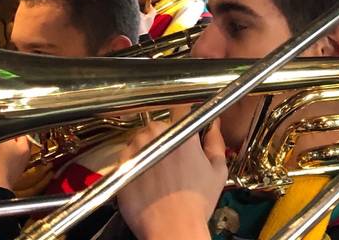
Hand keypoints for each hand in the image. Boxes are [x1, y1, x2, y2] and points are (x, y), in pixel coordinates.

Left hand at [117, 113, 226, 239]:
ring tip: (157, 170)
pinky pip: (126, 156)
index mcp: (182, 132)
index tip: (183, 130)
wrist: (172, 227)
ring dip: (147, 148)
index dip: (182, 121)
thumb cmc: (196, 202)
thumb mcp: (218, 171)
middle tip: (172, 158)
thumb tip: (214, 125)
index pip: (180, 111)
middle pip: (158, 126)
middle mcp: (156, 135)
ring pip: (140, 140)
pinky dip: (133, 162)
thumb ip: (215, 141)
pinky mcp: (121, 164)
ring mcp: (135, 149)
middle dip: (163, 137)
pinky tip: (144, 179)